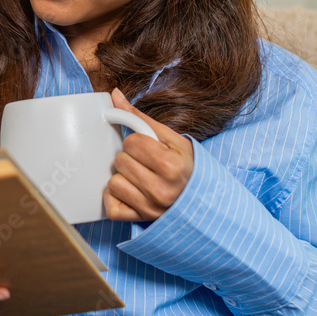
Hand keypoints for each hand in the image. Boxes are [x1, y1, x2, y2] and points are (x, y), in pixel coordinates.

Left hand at [103, 88, 193, 221]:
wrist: (205, 201)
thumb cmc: (188, 167)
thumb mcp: (171, 139)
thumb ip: (140, 118)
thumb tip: (115, 94)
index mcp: (171, 166)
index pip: (131, 143)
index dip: (137, 142)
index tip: (148, 148)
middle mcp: (160, 190)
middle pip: (120, 161)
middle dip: (130, 158)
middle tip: (145, 163)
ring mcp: (150, 208)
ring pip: (113, 183)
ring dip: (123, 178)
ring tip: (140, 178)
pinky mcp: (140, 221)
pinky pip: (112, 208)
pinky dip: (116, 199)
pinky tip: (130, 193)